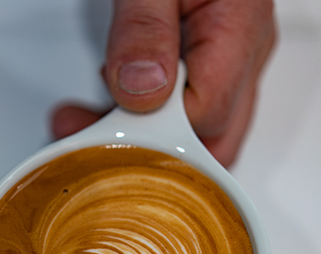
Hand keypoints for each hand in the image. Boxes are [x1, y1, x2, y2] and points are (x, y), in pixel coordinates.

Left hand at [51, 0, 275, 166]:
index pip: (206, 116)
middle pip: (212, 144)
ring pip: (195, 136)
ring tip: (80, 126)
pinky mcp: (202, 64)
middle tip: (87, 144)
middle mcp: (241, 54)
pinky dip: (139, 123)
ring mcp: (225, 63)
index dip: (153, 135)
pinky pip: (180, 114)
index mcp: (240, 31)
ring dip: (137, 143)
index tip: (102, 130)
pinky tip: (105, 111)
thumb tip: (141, 89)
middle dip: (149, 159)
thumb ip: (145, 26)